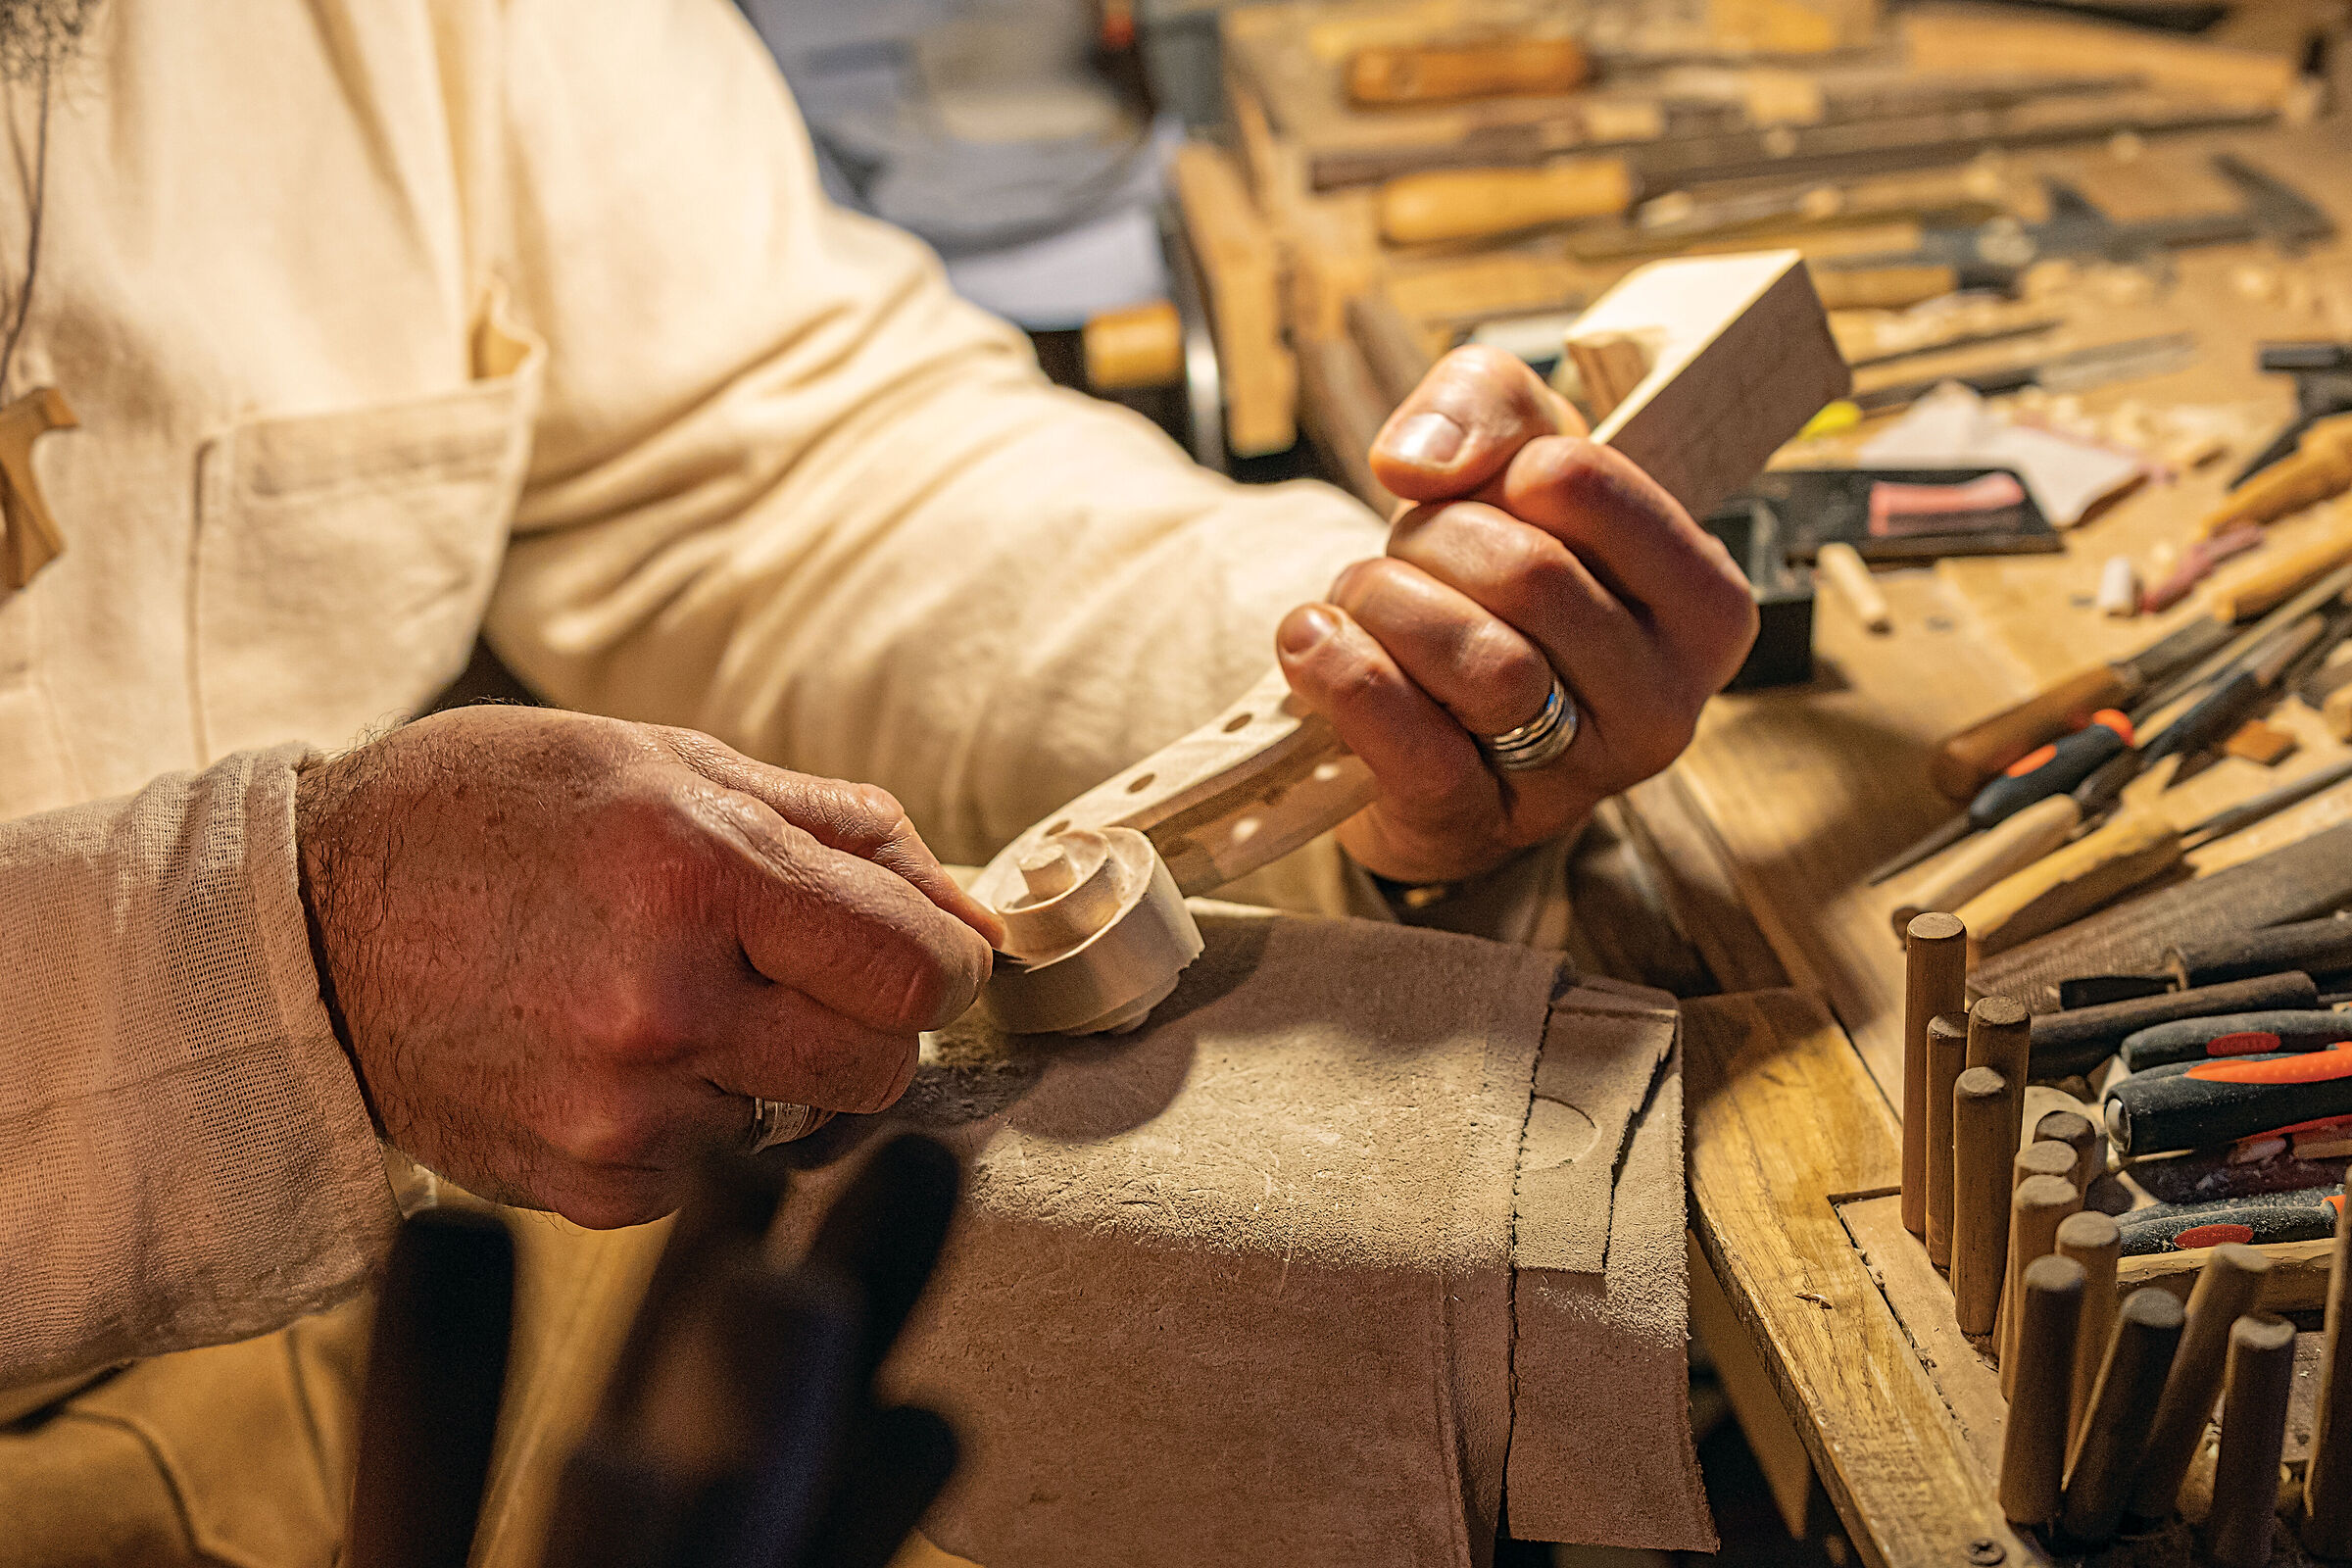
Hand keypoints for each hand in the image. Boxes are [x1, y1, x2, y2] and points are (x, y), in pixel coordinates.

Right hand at [294, 707, 1000, 1227]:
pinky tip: (612, 1056)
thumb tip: (972, 911)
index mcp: (699, 866)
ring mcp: (621, 1107)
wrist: (306, 924)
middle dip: (864, 1019)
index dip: (946, 962)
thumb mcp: (671, 761)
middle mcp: (664, 999)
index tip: (922, 953)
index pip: (918, 969)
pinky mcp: (589, 1184)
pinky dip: (691, 1122)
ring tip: (668, 998)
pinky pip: (716, 1171)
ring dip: (769, 1069)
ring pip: (803, 1121)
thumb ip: (846, 831)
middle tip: (789, 971)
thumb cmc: (496, 817)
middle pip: (883, 1064)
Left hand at [1276, 346, 1758, 884]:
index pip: (1584, 481)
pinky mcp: (1477, 825)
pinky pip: (1415, 747)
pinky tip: (1314, 642)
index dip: (1505, 465)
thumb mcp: (1510, 450)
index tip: (1493, 492)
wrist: (1420, 708)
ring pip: (1482, 663)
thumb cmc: (1486, 574)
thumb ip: (1486, 401)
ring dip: (1386, 603)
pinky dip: (1345, 676)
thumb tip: (1421, 463)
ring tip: (1363, 600)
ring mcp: (1577, 780)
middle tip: (1410, 552)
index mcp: (1704, 605)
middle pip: (1530, 575)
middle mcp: (1665, 705)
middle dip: (1433, 537)